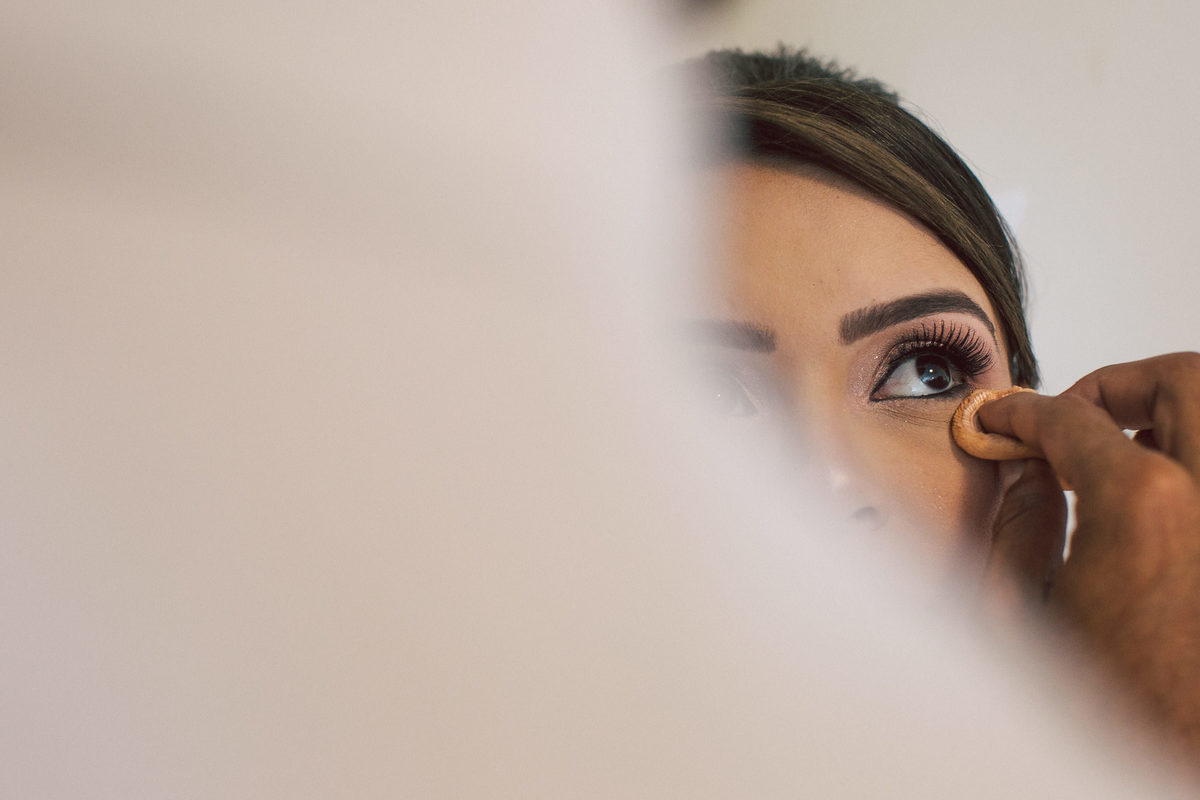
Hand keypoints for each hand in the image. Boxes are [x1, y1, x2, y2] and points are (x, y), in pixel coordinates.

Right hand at [978, 353, 1199, 757]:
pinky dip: (1193, 466)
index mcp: (1143, 507)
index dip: (1025, 410)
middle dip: (1120, 383)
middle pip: (1185, 379)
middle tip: (1075, 414)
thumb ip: (1018, 524)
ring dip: (1171, 417)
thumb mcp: (1022, 614)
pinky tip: (1162, 502)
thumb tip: (1025, 472)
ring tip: (1123, 453)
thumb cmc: (1112, 711)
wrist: (1174, 763)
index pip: (1075, 417)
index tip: (1005, 418)